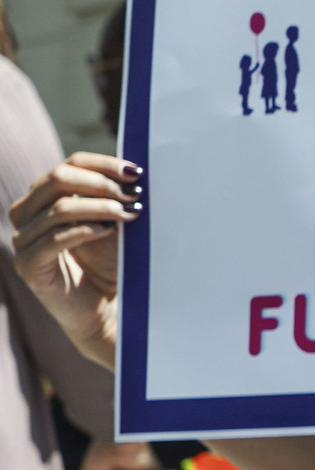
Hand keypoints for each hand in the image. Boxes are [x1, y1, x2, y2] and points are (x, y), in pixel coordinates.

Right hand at [10, 152, 137, 367]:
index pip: (70, 164)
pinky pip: (53, 239)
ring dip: (99, 207)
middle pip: (57, 178)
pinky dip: (85, 230)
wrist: (107, 306)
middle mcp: (28, 214)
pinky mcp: (28, 266)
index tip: (136, 173)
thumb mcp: (114, 220)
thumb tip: (134, 171)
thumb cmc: (111, 261)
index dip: (103, 164)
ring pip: (58, 208)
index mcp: (46, 196)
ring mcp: (23, 240)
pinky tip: (109, 231)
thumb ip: (114, 196)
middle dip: (101, 184)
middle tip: (133, 195)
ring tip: (128, 214)